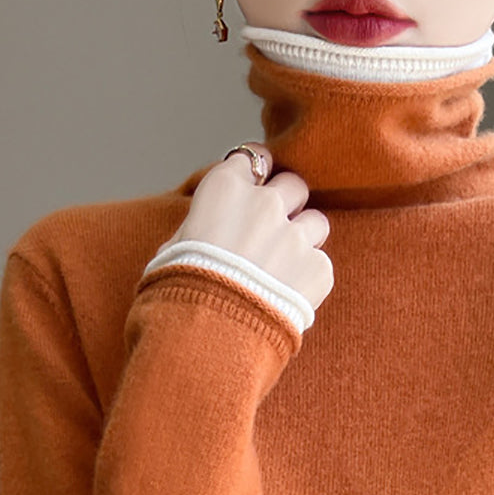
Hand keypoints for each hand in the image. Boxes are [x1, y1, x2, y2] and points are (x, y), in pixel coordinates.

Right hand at [164, 142, 333, 311]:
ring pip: (317, 221)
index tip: (261, 182)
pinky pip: (321, 265)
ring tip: (286, 268)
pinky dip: (309, 279)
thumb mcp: (172, 248)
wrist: (209, 337)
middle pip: (293, 185)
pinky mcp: (318, 269)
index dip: (259, 171)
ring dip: (305, 239)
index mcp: (224, 189)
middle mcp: (264, 204)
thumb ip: (199, 226)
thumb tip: (206, 229)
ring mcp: (295, 236)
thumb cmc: (179, 294)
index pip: (253, 157)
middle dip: (288, 204)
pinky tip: (288, 298)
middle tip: (275, 232)